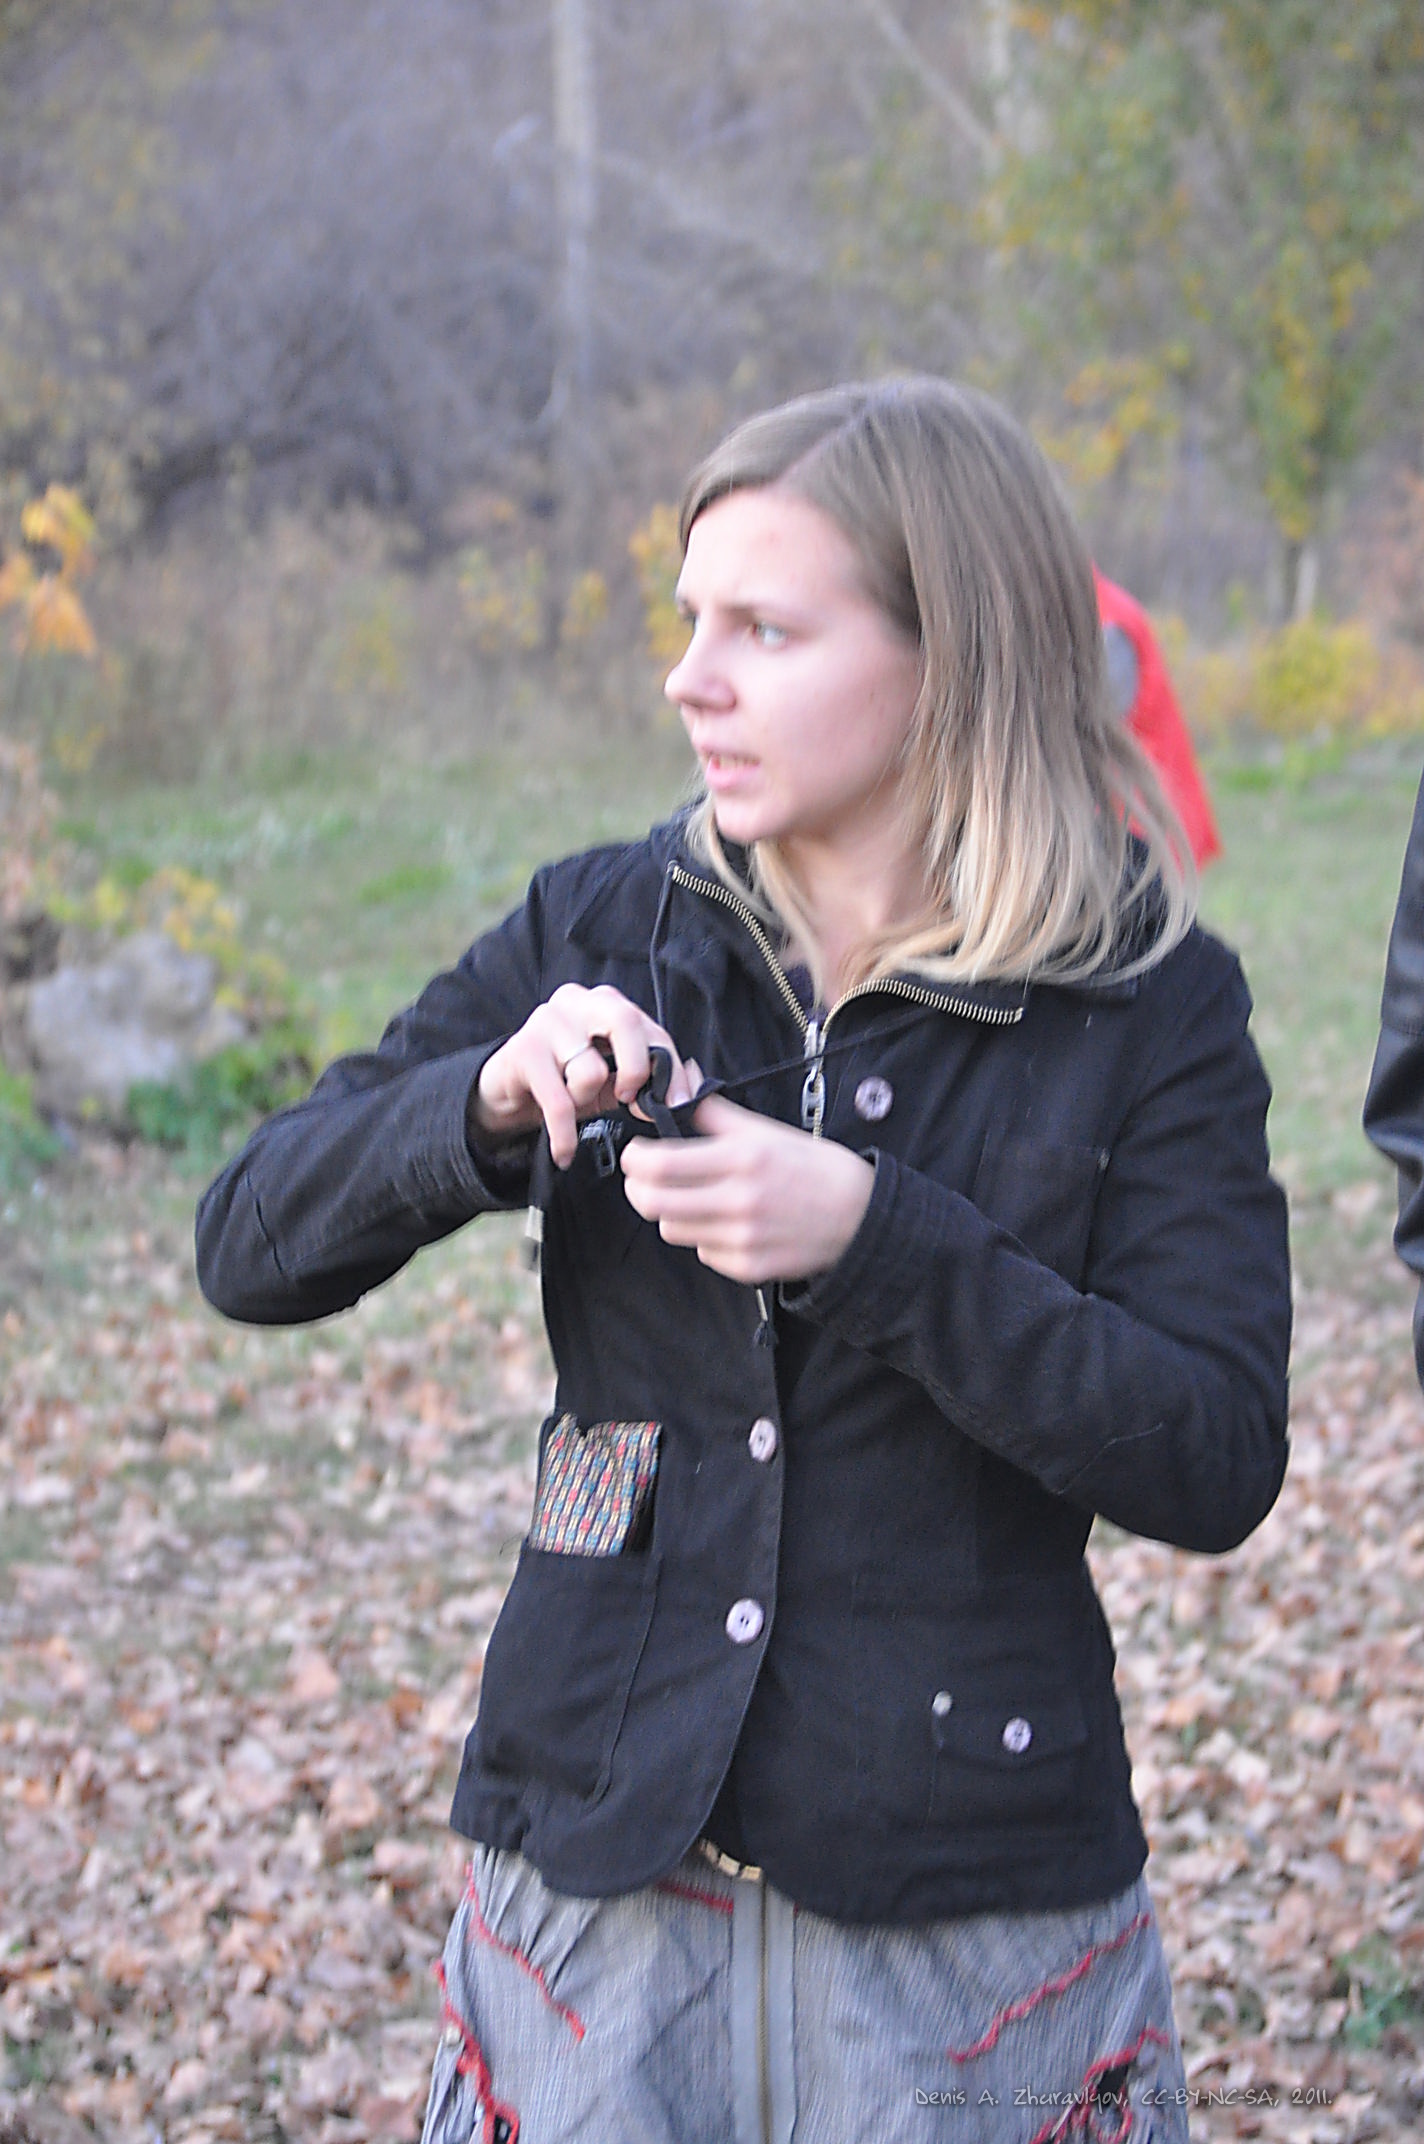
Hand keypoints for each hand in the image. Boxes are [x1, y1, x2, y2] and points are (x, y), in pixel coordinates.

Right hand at [473, 984, 692, 1168]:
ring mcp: (547, 1021)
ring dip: (585, 1102)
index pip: (651, 1029)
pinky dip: (564, 1135)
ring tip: (574, 1107)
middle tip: (630, 1099)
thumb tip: (686, 1096)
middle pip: (625, 1022)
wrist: (507, 1090)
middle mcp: (578, 1001)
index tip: (677, 1104)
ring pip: (591, 1070)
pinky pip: (558, 1101)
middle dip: (637, 1068)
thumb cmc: (566, 1080)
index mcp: (607, 1002)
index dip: (670, 1069)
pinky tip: (564, 1153)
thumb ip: (647, 1080)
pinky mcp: (523, 1050)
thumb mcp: (612, 1079)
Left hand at [619, 1089, 874, 1284]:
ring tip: (692, 1199)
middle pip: (653, 1203)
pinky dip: (705, 1237)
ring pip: (672, 1229)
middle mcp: (740, 1200)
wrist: (859, 1215)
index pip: (661, 1163)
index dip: (635, 1159)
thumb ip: (714, 1113)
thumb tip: (679, 1084)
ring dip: (672, 1213)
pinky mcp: (748, 1267)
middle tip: (644, 1179)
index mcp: (742, 1158)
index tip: (636, 1154)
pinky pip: (703, 1252)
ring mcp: (743, 1238)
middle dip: (638, 1188)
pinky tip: (727, 1223)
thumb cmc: (811, 1166)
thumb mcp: (764, 1130)